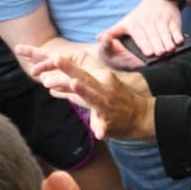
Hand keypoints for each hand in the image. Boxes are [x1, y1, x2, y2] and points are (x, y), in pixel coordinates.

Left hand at [20, 46, 155, 139]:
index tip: (48, 56)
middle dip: (69, 69)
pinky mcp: (110, 121)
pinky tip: (100, 133)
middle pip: (82, 77)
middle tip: (54, 58)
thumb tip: (47, 81)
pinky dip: (101, 129)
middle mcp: (103, 88)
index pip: (78, 70)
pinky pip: (104, 126)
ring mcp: (107, 104)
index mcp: (100, 78)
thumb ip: (72, 85)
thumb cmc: (116, 99)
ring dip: (83, 90)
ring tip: (74, 84)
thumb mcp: (99, 86)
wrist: (143, 116)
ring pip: (92, 96)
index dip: (63, 65)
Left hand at [96, 0, 182, 67]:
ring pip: (165, 33)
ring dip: (168, 41)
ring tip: (171, 50)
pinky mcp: (173, 18)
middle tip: (161, 54)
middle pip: (154, 36)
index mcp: (135, 25)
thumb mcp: (124, 22)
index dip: (145, 44)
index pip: (140, 36)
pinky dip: (178, 34)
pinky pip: (176, 28)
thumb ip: (112, 32)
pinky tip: (180, 41)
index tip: (149, 54)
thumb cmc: (139, 16)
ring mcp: (161, 20)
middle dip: (158, 45)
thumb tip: (98, 38)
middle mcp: (148, 22)